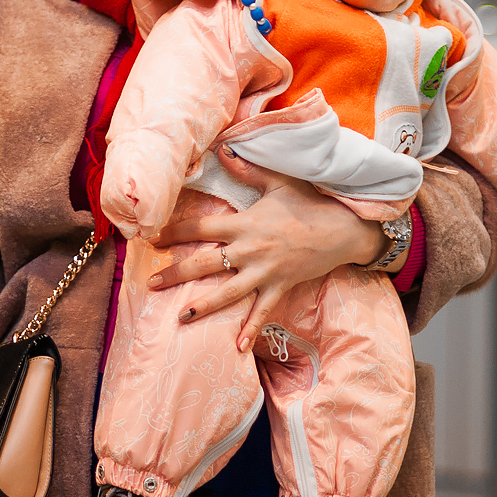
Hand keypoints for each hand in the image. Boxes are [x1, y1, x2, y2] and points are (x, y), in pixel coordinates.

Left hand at [149, 177, 386, 350]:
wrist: (344, 227)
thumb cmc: (310, 202)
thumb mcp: (277, 181)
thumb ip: (247, 168)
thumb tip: (223, 149)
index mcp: (243, 223)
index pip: (200, 226)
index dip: (174, 232)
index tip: (152, 238)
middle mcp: (249, 249)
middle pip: (205, 263)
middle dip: (176, 273)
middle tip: (152, 283)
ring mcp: (265, 271)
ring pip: (228, 292)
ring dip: (204, 306)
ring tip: (181, 317)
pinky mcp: (281, 286)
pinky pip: (263, 311)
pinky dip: (251, 329)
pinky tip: (237, 347)